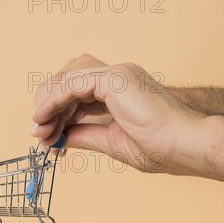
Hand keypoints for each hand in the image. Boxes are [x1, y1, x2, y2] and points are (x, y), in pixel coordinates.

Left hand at [31, 54, 223, 180]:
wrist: (185, 147)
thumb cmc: (161, 147)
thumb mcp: (110, 141)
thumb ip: (84, 134)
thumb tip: (60, 136)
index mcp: (118, 89)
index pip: (74, 92)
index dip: (55, 113)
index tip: (46, 136)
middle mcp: (116, 77)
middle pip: (66, 79)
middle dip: (47, 107)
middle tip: (38, 134)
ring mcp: (116, 74)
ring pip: (65, 78)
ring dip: (47, 103)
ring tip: (40, 129)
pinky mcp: (114, 78)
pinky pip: (70, 84)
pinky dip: (53, 101)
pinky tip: (44, 119)